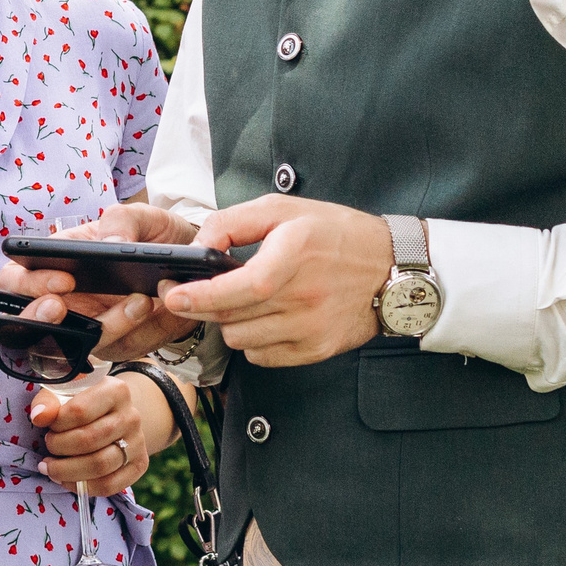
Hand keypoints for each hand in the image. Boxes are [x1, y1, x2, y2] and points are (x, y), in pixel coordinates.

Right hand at [0, 202, 201, 361]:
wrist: (194, 266)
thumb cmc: (155, 237)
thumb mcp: (142, 217)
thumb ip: (121, 220)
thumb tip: (109, 243)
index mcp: (54, 264)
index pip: (15, 280)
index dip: (28, 285)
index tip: (62, 279)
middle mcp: (64, 300)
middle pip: (27, 325)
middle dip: (39, 320)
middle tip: (61, 306)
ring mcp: (86, 327)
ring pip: (75, 344)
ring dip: (107, 325)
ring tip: (140, 299)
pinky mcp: (115, 345)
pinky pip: (116, 349)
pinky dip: (133, 332)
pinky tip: (152, 309)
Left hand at [29, 369, 162, 495]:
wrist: (113, 415)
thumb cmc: (82, 403)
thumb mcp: (64, 393)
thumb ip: (49, 401)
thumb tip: (39, 416)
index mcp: (115, 390)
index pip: (80, 411)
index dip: (57, 423)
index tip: (48, 425)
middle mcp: (132, 416)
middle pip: (89, 440)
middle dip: (59, 447)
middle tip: (48, 446)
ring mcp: (138, 442)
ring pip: (100, 466)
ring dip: (67, 471)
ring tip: (50, 467)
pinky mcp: (138, 465)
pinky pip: (110, 485)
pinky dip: (82, 487)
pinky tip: (66, 480)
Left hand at [157, 196, 392, 366]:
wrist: (392, 269)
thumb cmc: (336, 234)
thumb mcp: (284, 209)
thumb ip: (234, 221)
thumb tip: (199, 244)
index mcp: (294, 254)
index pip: (238, 288)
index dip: (200, 296)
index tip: (174, 295)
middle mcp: (304, 297)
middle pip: (230, 317)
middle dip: (204, 306)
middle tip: (194, 292)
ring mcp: (311, 328)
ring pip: (240, 340)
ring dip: (229, 323)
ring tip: (244, 301)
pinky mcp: (316, 350)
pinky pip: (262, 356)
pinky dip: (253, 340)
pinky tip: (266, 317)